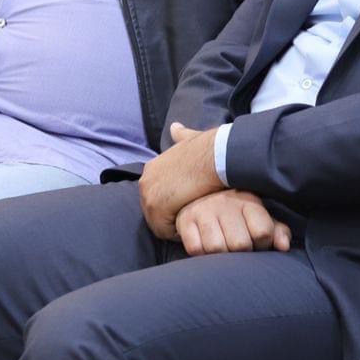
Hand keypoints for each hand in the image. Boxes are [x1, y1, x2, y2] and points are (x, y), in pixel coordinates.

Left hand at [138, 122, 223, 238]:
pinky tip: (193, 225)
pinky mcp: (156, 209)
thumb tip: (174, 127)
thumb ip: (180, 135)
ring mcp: (148, 196)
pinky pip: (164, 231)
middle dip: (171, 215)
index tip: (188, 203)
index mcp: (152, 168)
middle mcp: (145, 181)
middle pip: (154, 210)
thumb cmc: (207, 149)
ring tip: (194, 223)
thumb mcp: (189, 139)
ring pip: (158, 222)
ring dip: (175, 225)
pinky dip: (178, 233)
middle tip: (192, 215)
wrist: (214, 157)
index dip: (172, 202)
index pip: (157, 194)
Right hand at [174, 190, 291, 254]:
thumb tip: (284, 246)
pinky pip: (195, 249)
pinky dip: (201, 253)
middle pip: (240, 244)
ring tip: (223, 247)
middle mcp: (225, 202)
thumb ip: (276, 231)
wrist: (198, 196)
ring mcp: (203, 210)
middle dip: (242, 252)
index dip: (263, 244)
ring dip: (221, 255)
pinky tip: (205, 245)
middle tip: (238, 247)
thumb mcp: (258, 218)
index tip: (258, 242)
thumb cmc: (236, 214)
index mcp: (248, 200)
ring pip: (217, 249)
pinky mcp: (185, 221)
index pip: (263, 232)